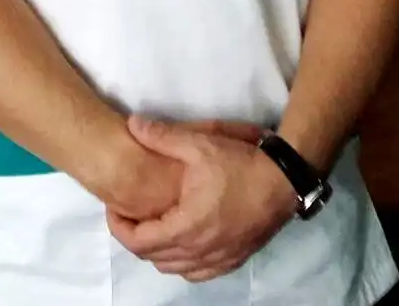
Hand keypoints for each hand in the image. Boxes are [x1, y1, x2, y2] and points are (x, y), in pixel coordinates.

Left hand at [106, 116, 296, 282]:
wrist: (284, 181)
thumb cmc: (240, 164)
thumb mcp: (200, 143)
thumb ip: (163, 136)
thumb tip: (132, 124)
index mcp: (187, 227)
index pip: (139, 242)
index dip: (119, 228)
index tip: (113, 209)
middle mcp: (200, 251)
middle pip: (153, 258)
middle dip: (135, 238)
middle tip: (130, 214)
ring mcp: (218, 259)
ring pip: (175, 269)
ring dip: (158, 252)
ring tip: (153, 226)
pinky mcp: (233, 260)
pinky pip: (197, 273)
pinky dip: (182, 263)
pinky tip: (183, 243)